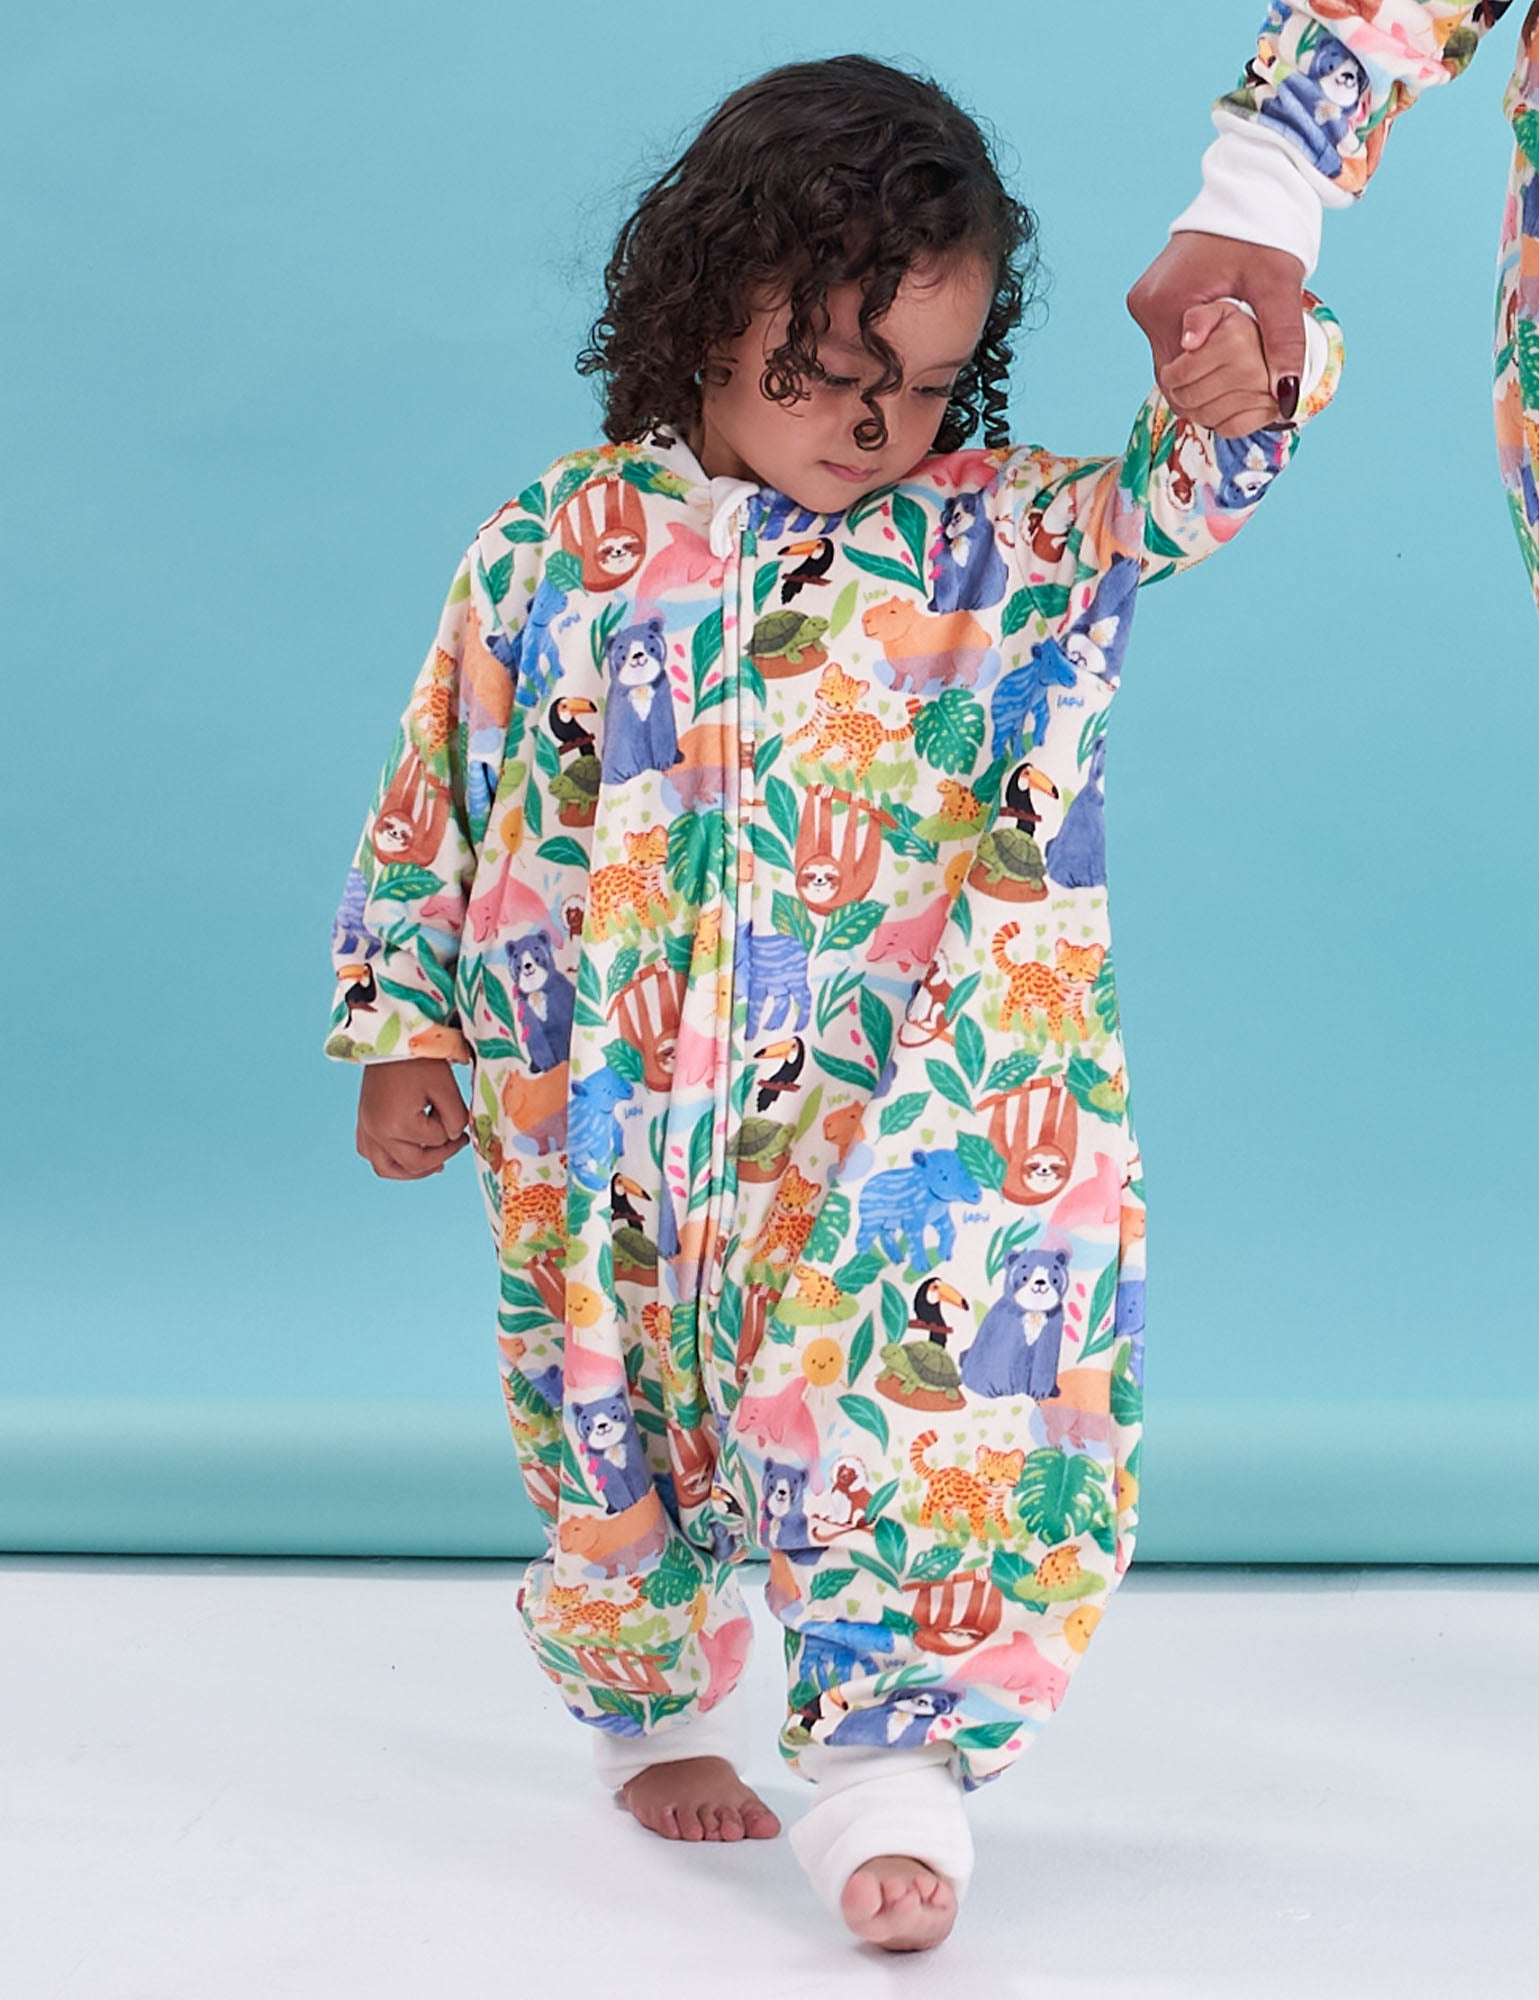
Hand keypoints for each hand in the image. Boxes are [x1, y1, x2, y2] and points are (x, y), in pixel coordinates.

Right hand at [356, 1057, 469, 1179]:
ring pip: (386, 1168)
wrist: (390, 1040)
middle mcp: (378, 1132)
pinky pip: (370, 1153)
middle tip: (457, 1145)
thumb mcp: (445, 1087)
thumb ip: (455, 1117)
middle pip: (413, 1164)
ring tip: (433, 1165)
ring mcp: (367, 1128)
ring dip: (411, 1171)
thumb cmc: (418, 1060)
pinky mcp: (363, 1122)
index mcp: (398, 1123)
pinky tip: (405, 1154)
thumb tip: (455, 1136)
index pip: (435, 1142)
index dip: (454, 1135)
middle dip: (440, 1156)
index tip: (464, 1126)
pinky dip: (389, 1160)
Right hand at [1128, 230, 1307, 420]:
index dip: (1219, 391)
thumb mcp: (1279, 284)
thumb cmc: (1263, 231)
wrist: (1249, 190)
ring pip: (1172, 367)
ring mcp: (1146, 306)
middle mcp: (1146, 307)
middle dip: (1212, 388)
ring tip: (1244, 369)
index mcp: (1165, 304)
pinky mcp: (1154, 304)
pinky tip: (1229, 353)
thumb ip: (1283, 338)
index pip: (1184, 376)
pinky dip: (1201, 359)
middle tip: (1254, 386)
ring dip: (1206, 376)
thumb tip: (1288, 396)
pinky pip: (1173, 348)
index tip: (1257, 389)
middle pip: (1173, 376)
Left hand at [1159, 299, 1281, 437]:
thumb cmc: (1242, 324)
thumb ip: (1199, 317)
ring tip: (1197, 394)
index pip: (1182, 373)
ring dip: (1194, 410)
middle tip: (1180, 385)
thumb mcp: (1218, 308)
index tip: (1169, 372)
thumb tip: (1188, 342)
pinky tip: (1217, 406)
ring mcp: (1265, 393)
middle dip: (1178, 393)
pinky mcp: (1271, 411)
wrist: (1280, 337)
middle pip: (1191, 397)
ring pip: (1207, 416)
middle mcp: (1253, 367)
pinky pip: (1230, 428)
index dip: (1169, 376)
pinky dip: (1218, 422)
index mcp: (1236, 339)